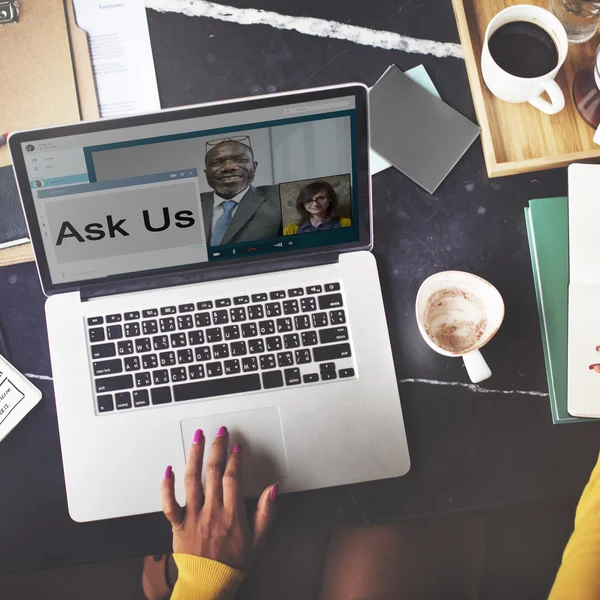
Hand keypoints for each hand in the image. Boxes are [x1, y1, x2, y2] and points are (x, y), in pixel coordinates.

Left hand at [161, 427, 277, 570]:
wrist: (209, 584)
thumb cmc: (233, 563)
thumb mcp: (259, 540)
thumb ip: (267, 512)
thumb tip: (273, 489)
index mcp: (232, 514)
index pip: (233, 478)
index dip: (235, 459)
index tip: (236, 447)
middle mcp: (212, 512)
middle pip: (213, 472)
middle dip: (217, 448)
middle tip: (220, 432)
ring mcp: (193, 517)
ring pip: (192, 480)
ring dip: (195, 455)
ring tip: (197, 438)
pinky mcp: (177, 525)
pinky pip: (169, 503)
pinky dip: (166, 486)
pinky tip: (169, 469)